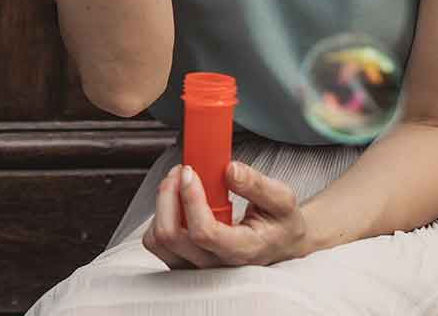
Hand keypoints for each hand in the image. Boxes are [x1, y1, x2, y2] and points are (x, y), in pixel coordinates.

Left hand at [142, 162, 310, 268]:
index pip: (204, 233)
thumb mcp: (282, 200)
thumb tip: (230, 170)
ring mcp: (195, 268)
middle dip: (169, 194)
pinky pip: (155, 241)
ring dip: (162, 203)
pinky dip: (160, 215)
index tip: (191, 172)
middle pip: (170, 236)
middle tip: (182, 170)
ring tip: (179, 182)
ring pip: (157, 240)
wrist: (279, 244)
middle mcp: (215, 266)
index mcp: (243, 251)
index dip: (190, 199)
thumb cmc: (279, 222)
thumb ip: (258, 185)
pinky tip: (179, 201)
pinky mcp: (181, 263)